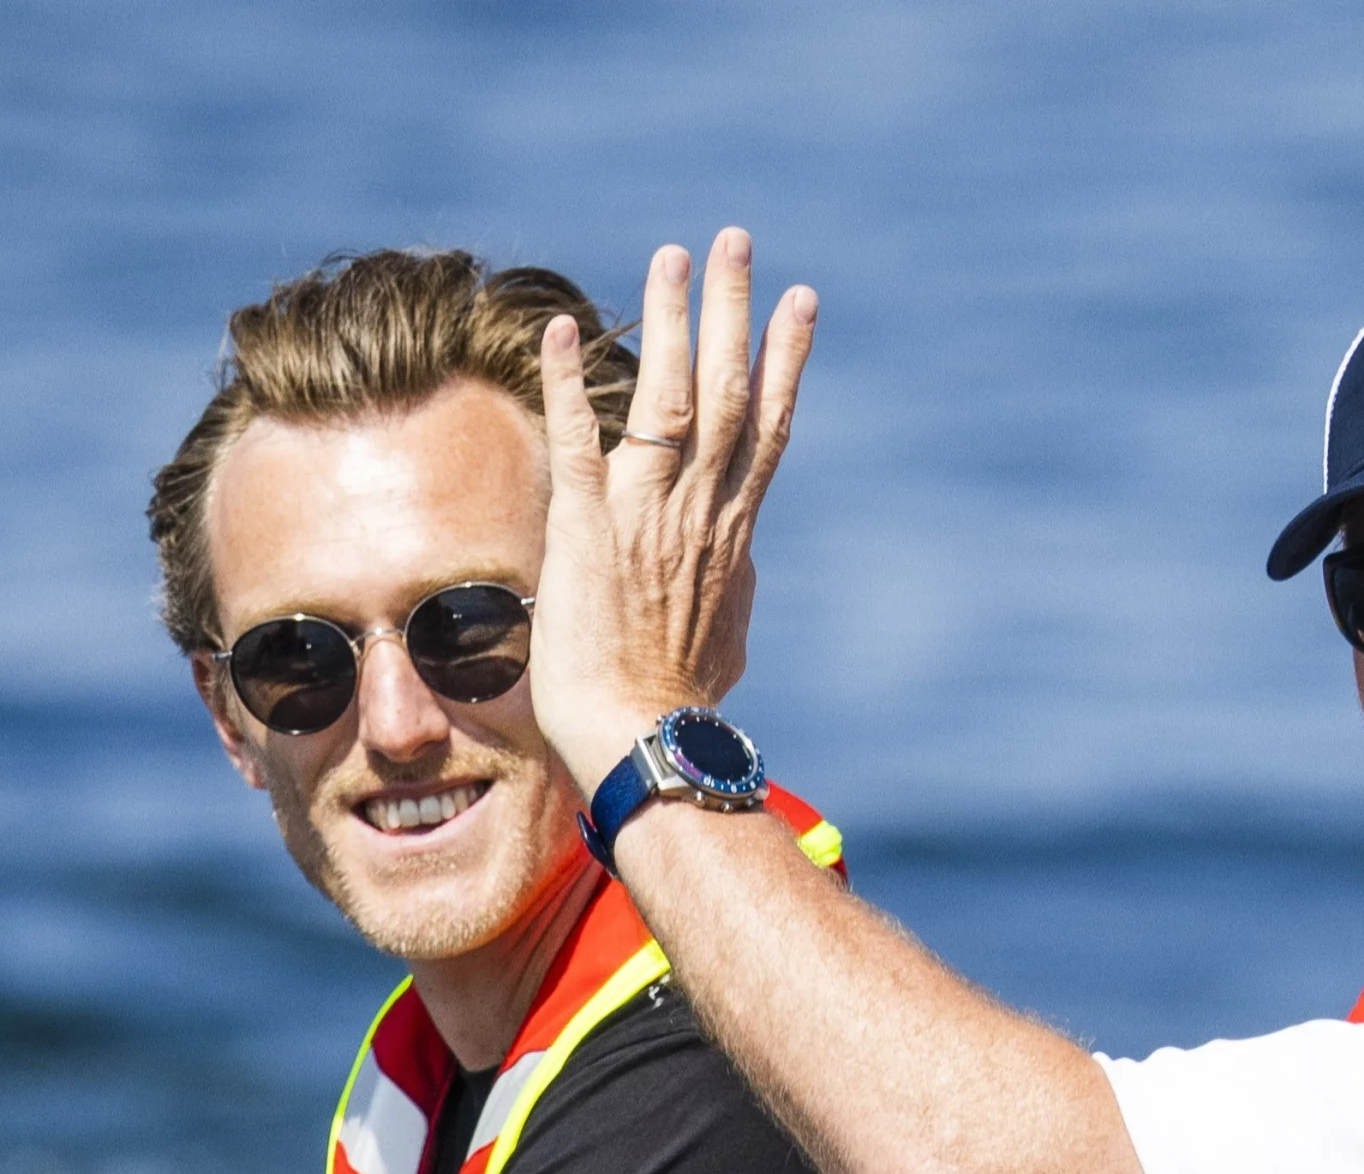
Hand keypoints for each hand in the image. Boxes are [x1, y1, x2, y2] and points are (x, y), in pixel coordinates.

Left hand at [526, 229, 819, 791]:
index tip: (799, 301)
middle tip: (737, 241)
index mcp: (733, 532)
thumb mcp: (727, 639)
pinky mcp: (587, 529)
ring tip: (673, 255)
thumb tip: (742, 578)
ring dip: (669, 319)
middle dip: (733, 309)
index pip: (767, 425)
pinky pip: (580, 439)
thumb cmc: (680, 706)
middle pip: (727, 388)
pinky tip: (564, 326)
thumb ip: (733, 592)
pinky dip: (574, 381)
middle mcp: (700, 510)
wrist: (648, 742)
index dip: (784, 358)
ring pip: (668, 396)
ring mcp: (646, 514)